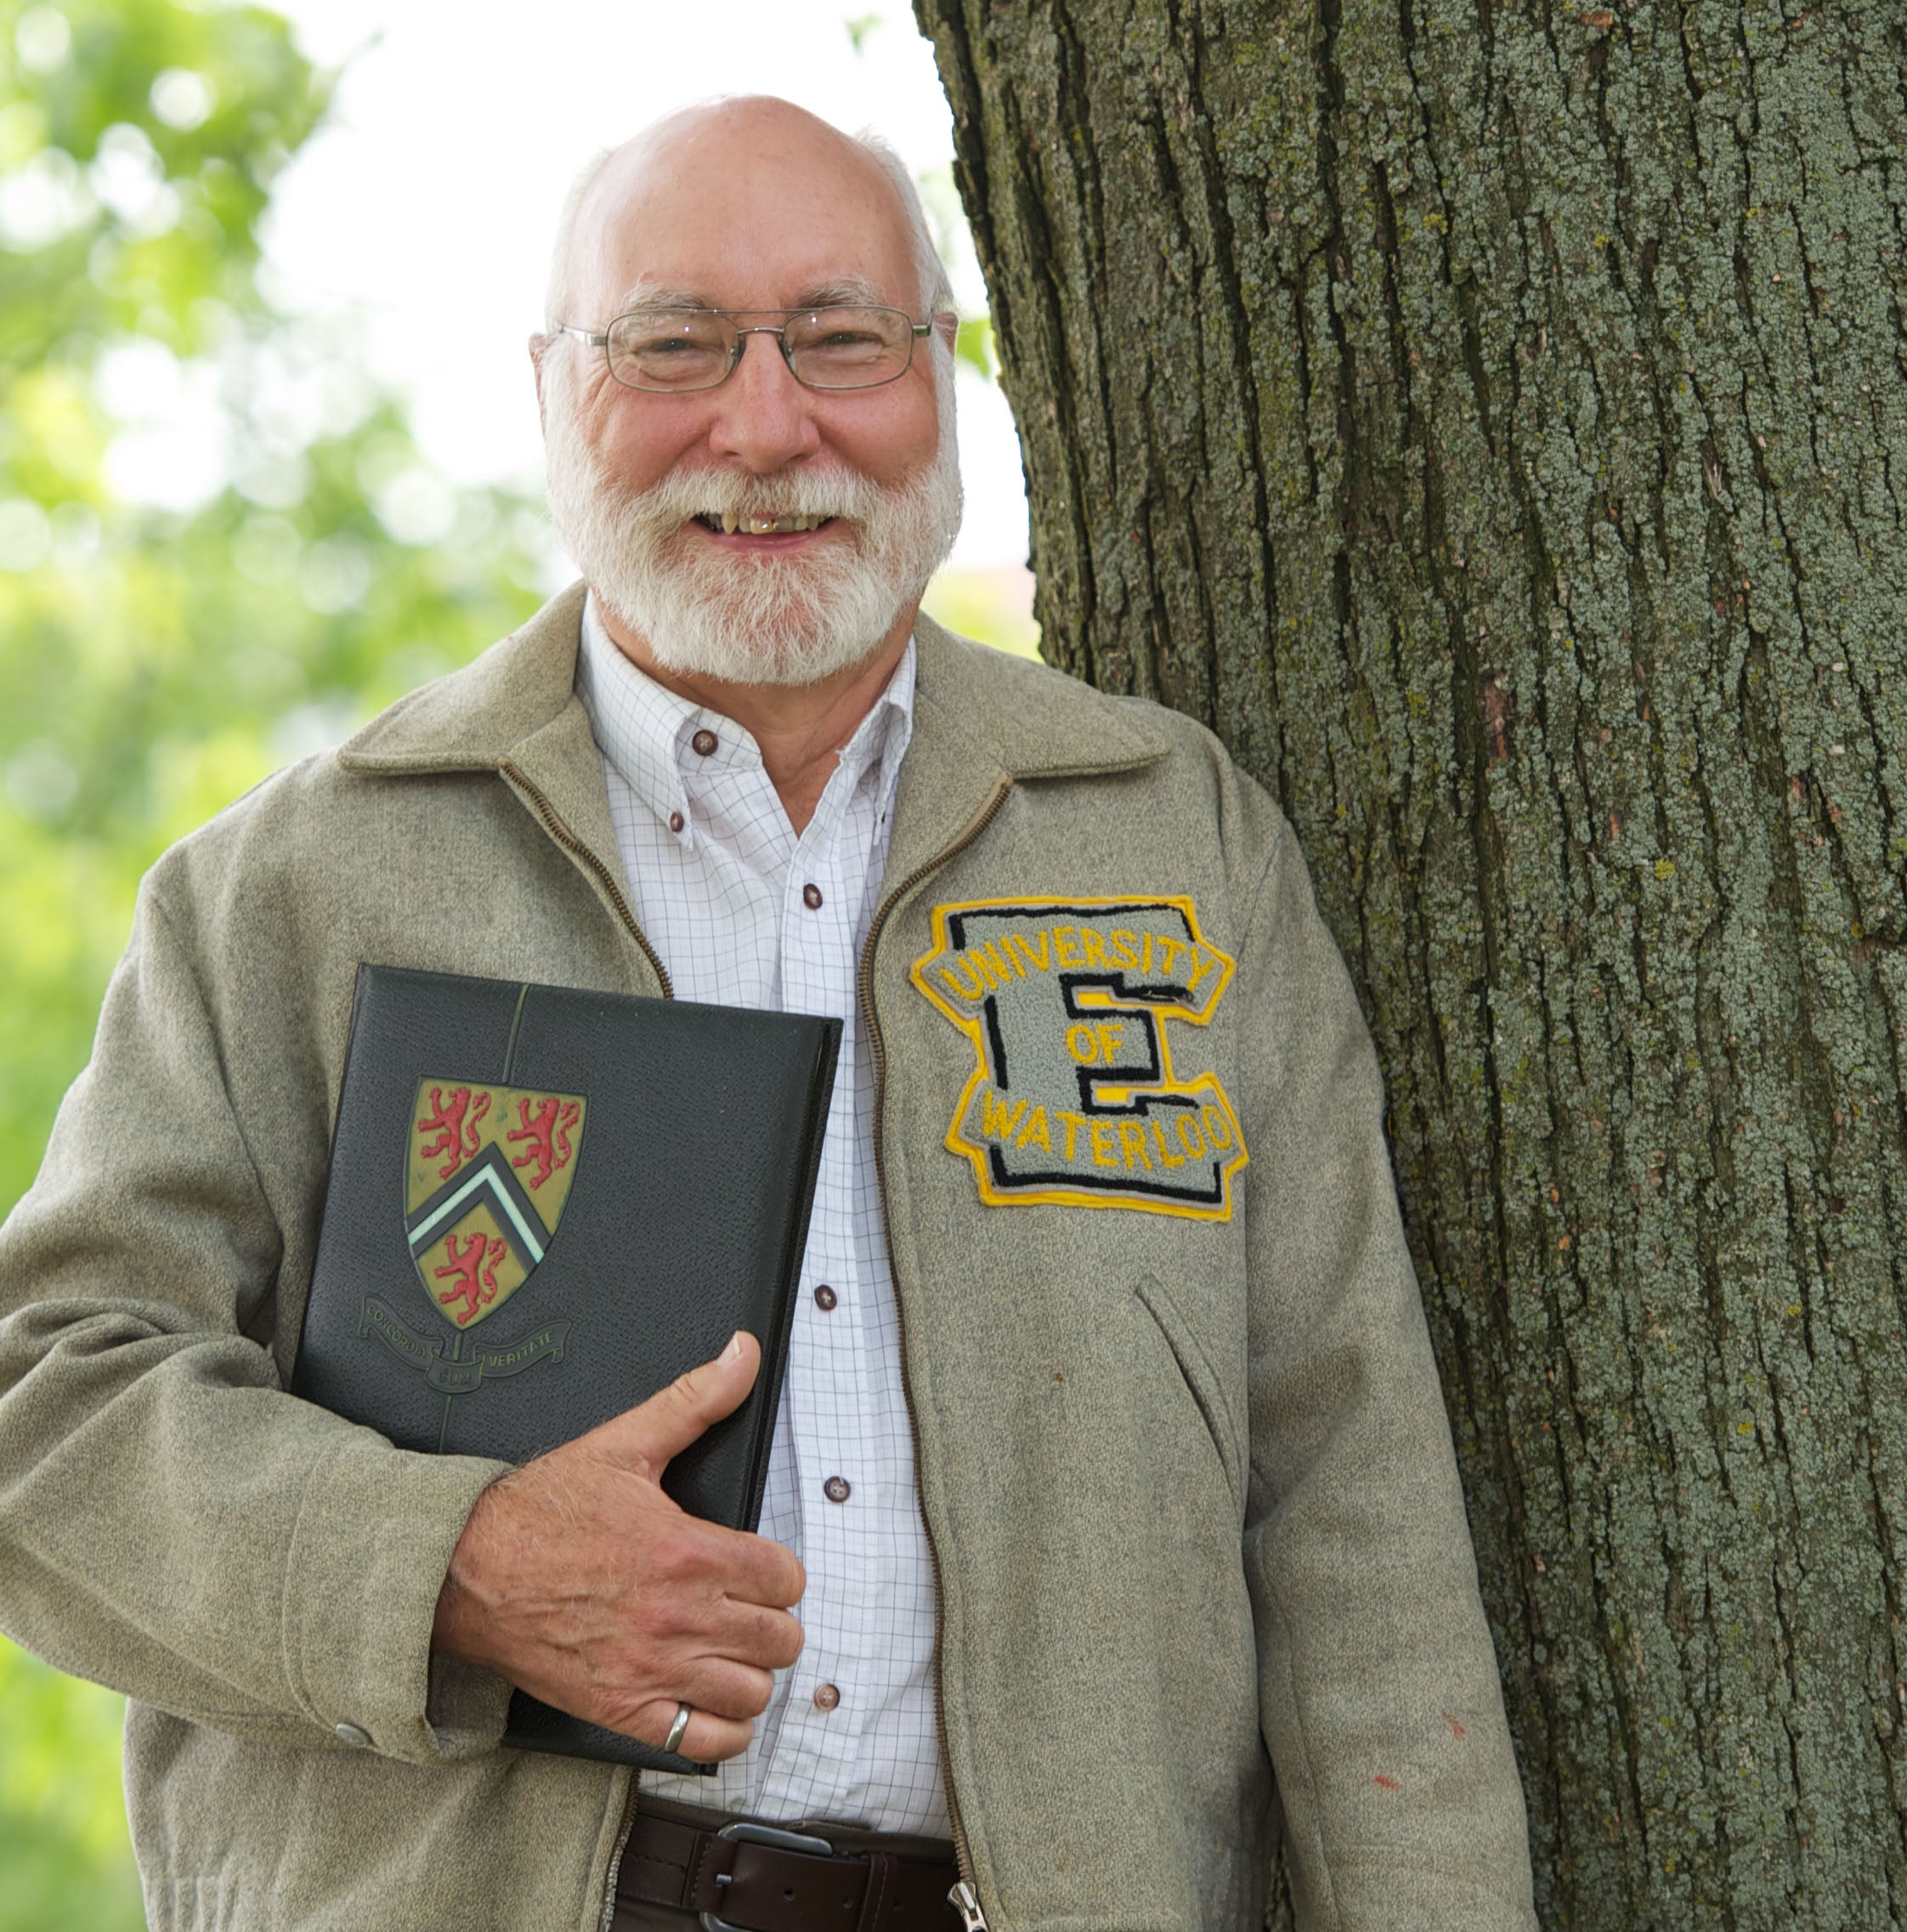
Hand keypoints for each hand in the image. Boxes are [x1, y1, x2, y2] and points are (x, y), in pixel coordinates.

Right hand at [430, 1330, 804, 1761]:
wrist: (464, 1570)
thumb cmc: (540, 1509)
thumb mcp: (623, 1443)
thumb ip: (694, 1400)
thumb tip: (741, 1354)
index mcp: (687, 1551)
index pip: (785, 1578)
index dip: (779, 1571)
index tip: (759, 1567)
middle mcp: (677, 1617)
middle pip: (779, 1639)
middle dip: (771, 1620)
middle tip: (747, 1606)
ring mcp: (650, 1671)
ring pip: (751, 1693)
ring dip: (750, 1672)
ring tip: (730, 1649)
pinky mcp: (620, 1710)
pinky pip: (703, 1742)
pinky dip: (719, 1726)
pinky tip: (709, 1698)